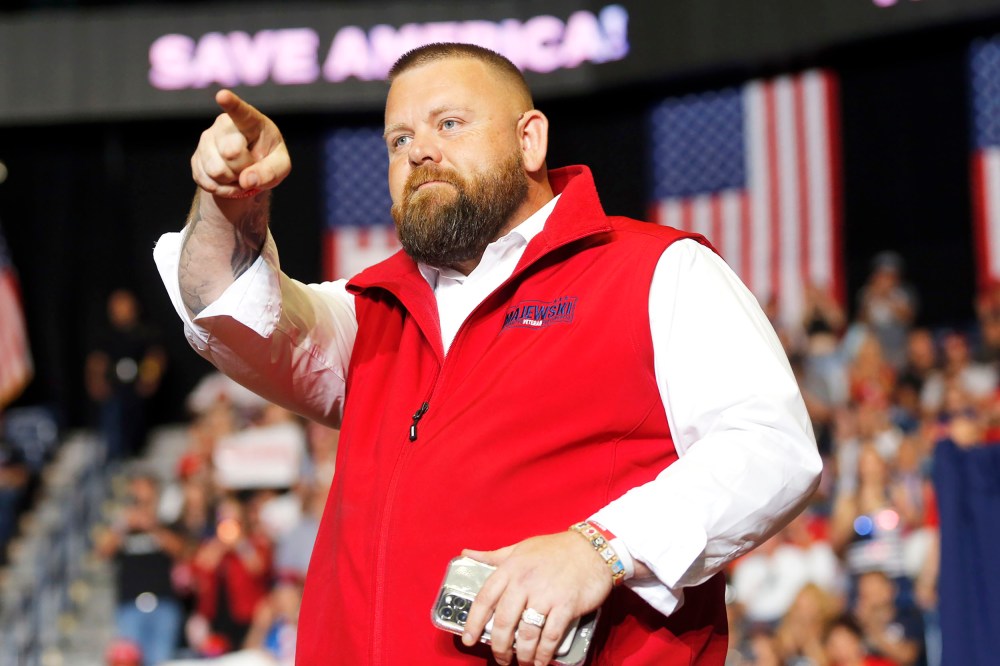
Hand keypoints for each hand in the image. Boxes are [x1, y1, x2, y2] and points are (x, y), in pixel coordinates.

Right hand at [191, 89, 290, 198]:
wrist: (248, 169)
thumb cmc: (268, 159)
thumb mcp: (281, 166)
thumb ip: (271, 172)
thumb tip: (246, 180)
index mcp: (249, 120)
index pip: (240, 111)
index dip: (231, 103)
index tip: (222, 95)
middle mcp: (223, 125)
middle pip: (231, 153)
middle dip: (244, 168)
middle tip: (250, 165)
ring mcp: (206, 140)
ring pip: (216, 170)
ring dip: (232, 181)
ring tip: (240, 174)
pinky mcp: (196, 158)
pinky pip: (206, 181)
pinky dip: (222, 189)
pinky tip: (229, 182)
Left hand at [461, 531, 612, 665]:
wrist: (592, 548)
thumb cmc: (555, 548)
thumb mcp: (520, 547)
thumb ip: (493, 556)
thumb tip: (467, 553)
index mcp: (511, 568)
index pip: (484, 598)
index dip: (473, 622)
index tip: (468, 639)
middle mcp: (525, 582)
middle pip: (503, 622)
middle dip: (499, 646)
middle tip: (500, 657)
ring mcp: (546, 595)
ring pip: (526, 633)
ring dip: (522, 654)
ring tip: (521, 662)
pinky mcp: (566, 606)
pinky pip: (550, 636)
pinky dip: (543, 654)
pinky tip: (540, 661)